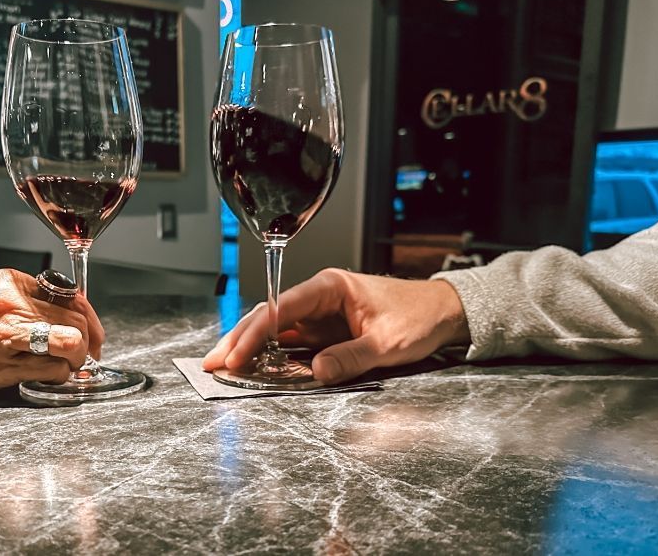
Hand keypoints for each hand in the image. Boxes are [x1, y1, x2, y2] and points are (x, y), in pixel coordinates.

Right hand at [203, 268, 469, 384]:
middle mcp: (320, 296)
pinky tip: (254, 368)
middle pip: (269, 317)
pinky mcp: (325, 330)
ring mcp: (320, 314)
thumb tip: (315, 371)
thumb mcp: (388, 343)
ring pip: (275, 329)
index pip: (282, 308)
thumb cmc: (419, 317)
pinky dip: (270, 355)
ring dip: (250, 347)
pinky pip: (291, 342)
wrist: (443, 313)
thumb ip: (350, 356)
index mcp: (330, 286)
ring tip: (224, 366)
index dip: (255, 333)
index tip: (237, 354)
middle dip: (239, 339)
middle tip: (214, 362)